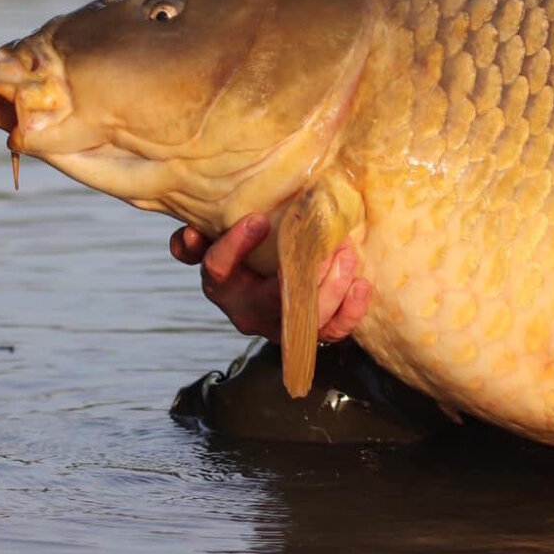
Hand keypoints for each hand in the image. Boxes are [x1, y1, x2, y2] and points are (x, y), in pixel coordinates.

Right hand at [170, 215, 371, 343]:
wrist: (269, 278)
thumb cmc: (245, 250)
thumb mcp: (217, 238)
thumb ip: (198, 237)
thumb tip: (191, 233)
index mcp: (221, 282)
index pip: (218, 268)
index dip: (234, 246)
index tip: (257, 220)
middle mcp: (246, 309)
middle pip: (271, 299)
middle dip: (301, 271)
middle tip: (326, 241)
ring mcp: (278, 325)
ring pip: (305, 319)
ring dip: (332, 287)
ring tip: (348, 255)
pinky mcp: (308, 334)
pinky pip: (332, 332)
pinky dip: (351, 311)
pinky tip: (362, 285)